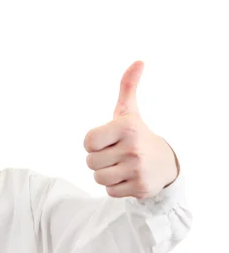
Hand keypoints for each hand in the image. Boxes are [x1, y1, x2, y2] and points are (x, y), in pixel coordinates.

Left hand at [83, 61, 178, 199]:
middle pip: (90, 162)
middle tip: (116, 154)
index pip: (87, 142)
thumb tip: (139, 61)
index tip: (106, 140)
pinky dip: (115, 186)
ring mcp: (138, 169)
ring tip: (121, 166)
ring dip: (105, 174)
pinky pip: (109, 191)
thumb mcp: (129, 112)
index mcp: (126, 127)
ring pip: (98, 177)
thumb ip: (127, 87)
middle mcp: (133, 148)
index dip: (93, 143)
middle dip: (99, 159)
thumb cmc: (137, 135)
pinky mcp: (140, 188)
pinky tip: (128, 177)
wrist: (165, 164)